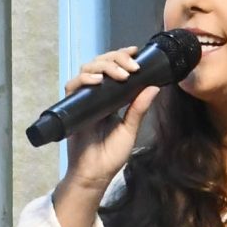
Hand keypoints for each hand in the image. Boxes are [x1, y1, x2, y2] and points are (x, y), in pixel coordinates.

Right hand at [51, 48, 161, 226]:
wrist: (94, 175)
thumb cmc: (111, 156)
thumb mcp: (130, 130)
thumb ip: (139, 109)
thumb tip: (154, 86)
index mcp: (111, 97)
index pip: (114, 68)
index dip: (121, 56)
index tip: (135, 52)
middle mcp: (96, 94)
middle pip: (100, 63)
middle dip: (116, 59)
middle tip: (132, 67)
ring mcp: (83, 99)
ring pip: (88, 69)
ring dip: (104, 66)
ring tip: (120, 75)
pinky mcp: (72, 106)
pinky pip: (73, 85)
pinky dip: (85, 79)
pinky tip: (98, 81)